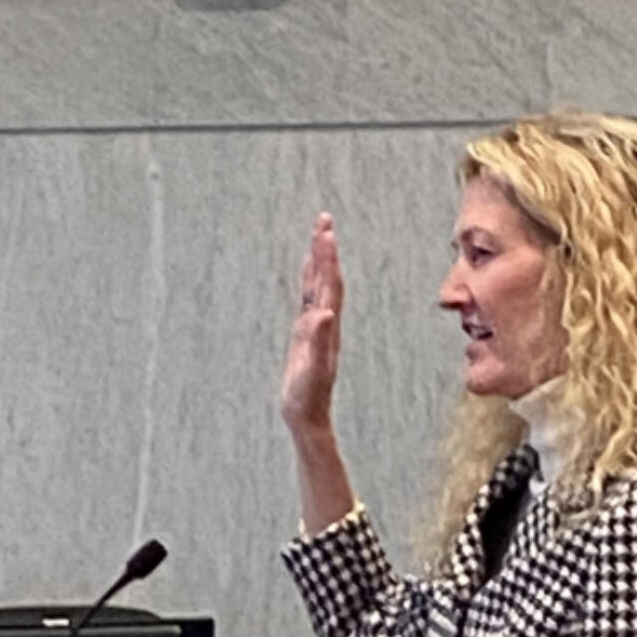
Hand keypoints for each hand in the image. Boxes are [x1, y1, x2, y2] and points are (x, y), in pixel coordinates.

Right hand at [281, 213, 343, 437]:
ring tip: (319, 234)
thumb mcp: (311, 371)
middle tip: (324, 218)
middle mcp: (325, 324)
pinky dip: (309, 281)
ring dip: (320, 261)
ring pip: (319, 287)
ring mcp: (316, 329)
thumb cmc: (308, 398)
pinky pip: (308, 300)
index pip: (329, 285)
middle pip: (328, 279)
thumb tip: (325, 314)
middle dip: (325, 249)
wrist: (308, 417)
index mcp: (326, 328)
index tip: (325, 231)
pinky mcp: (306, 336)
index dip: (327, 258)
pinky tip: (308, 272)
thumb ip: (317, 342)